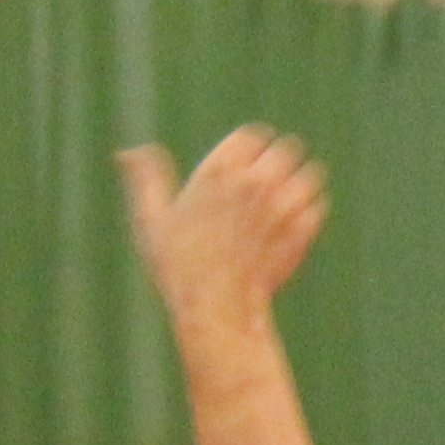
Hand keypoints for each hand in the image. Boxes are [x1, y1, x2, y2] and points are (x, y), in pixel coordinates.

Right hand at [117, 126, 328, 325]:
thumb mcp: (152, 219)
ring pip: (308, 173)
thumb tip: (127, 153)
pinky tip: (290, 228)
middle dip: (278, 163)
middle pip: (285, 149)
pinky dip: (309, 212)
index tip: (248, 167)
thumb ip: (145, 179)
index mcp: (219, 170)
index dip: (252, 149)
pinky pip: (317, 205)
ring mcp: (282, 204)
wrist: (216, 309)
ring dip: (298, 184)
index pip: (254, 135)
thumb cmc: (179, 267)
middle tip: (267, 187)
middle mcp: (254, 181)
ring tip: (284, 204)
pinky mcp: (302, 228)